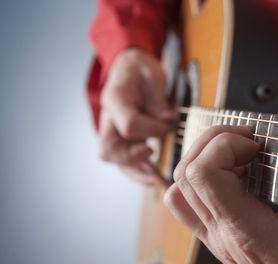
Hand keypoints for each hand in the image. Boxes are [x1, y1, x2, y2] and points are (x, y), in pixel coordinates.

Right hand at [99, 48, 174, 185]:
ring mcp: (113, 133)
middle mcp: (109, 119)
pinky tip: (157, 180)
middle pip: (111, 150)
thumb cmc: (140, 69)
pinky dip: (141, 173)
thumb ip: (158, 99)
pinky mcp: (122, 142)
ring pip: (117, 162)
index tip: (168, 123)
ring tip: (160, 183)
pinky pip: (126, 163)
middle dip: (135, 161)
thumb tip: (167, 121)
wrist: (129, 67)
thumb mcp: (151, 74)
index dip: (151, 129)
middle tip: (157, 166)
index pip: (128, 124)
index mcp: (114, 98)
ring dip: (139, 174)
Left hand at [164, 110, 277, 263]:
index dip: (224, 145)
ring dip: (201, 161)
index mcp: (252, 234)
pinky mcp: (218, 242)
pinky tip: (234, 175)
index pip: (204, 176)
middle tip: (248, 139)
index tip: (256, 143)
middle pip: (186, 176)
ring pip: (178, 191)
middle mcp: (224, 239)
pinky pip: (188, 206)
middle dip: (213, 142)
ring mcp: (217, 243)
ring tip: (236, 155)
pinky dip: (200, 181)